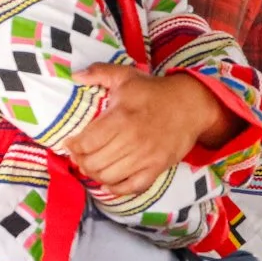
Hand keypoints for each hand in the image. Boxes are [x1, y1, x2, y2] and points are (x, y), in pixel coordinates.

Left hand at [66, 66, 222, 198]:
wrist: (190, 105)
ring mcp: (145, 157)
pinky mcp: (156, 167)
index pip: (86, 143)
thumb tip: (75, 75)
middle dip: (81, 161)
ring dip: (95, 174)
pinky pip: (131, 187)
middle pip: (93, 163)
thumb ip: (99, 72)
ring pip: (108, 177)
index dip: (73, 146)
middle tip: (79, 155)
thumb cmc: (154, 92)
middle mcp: (132, 140)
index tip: (71, 143)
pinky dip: (116, 188)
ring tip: (93, 165)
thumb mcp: (126, 76)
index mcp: (121, 118)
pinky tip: (110, 180)